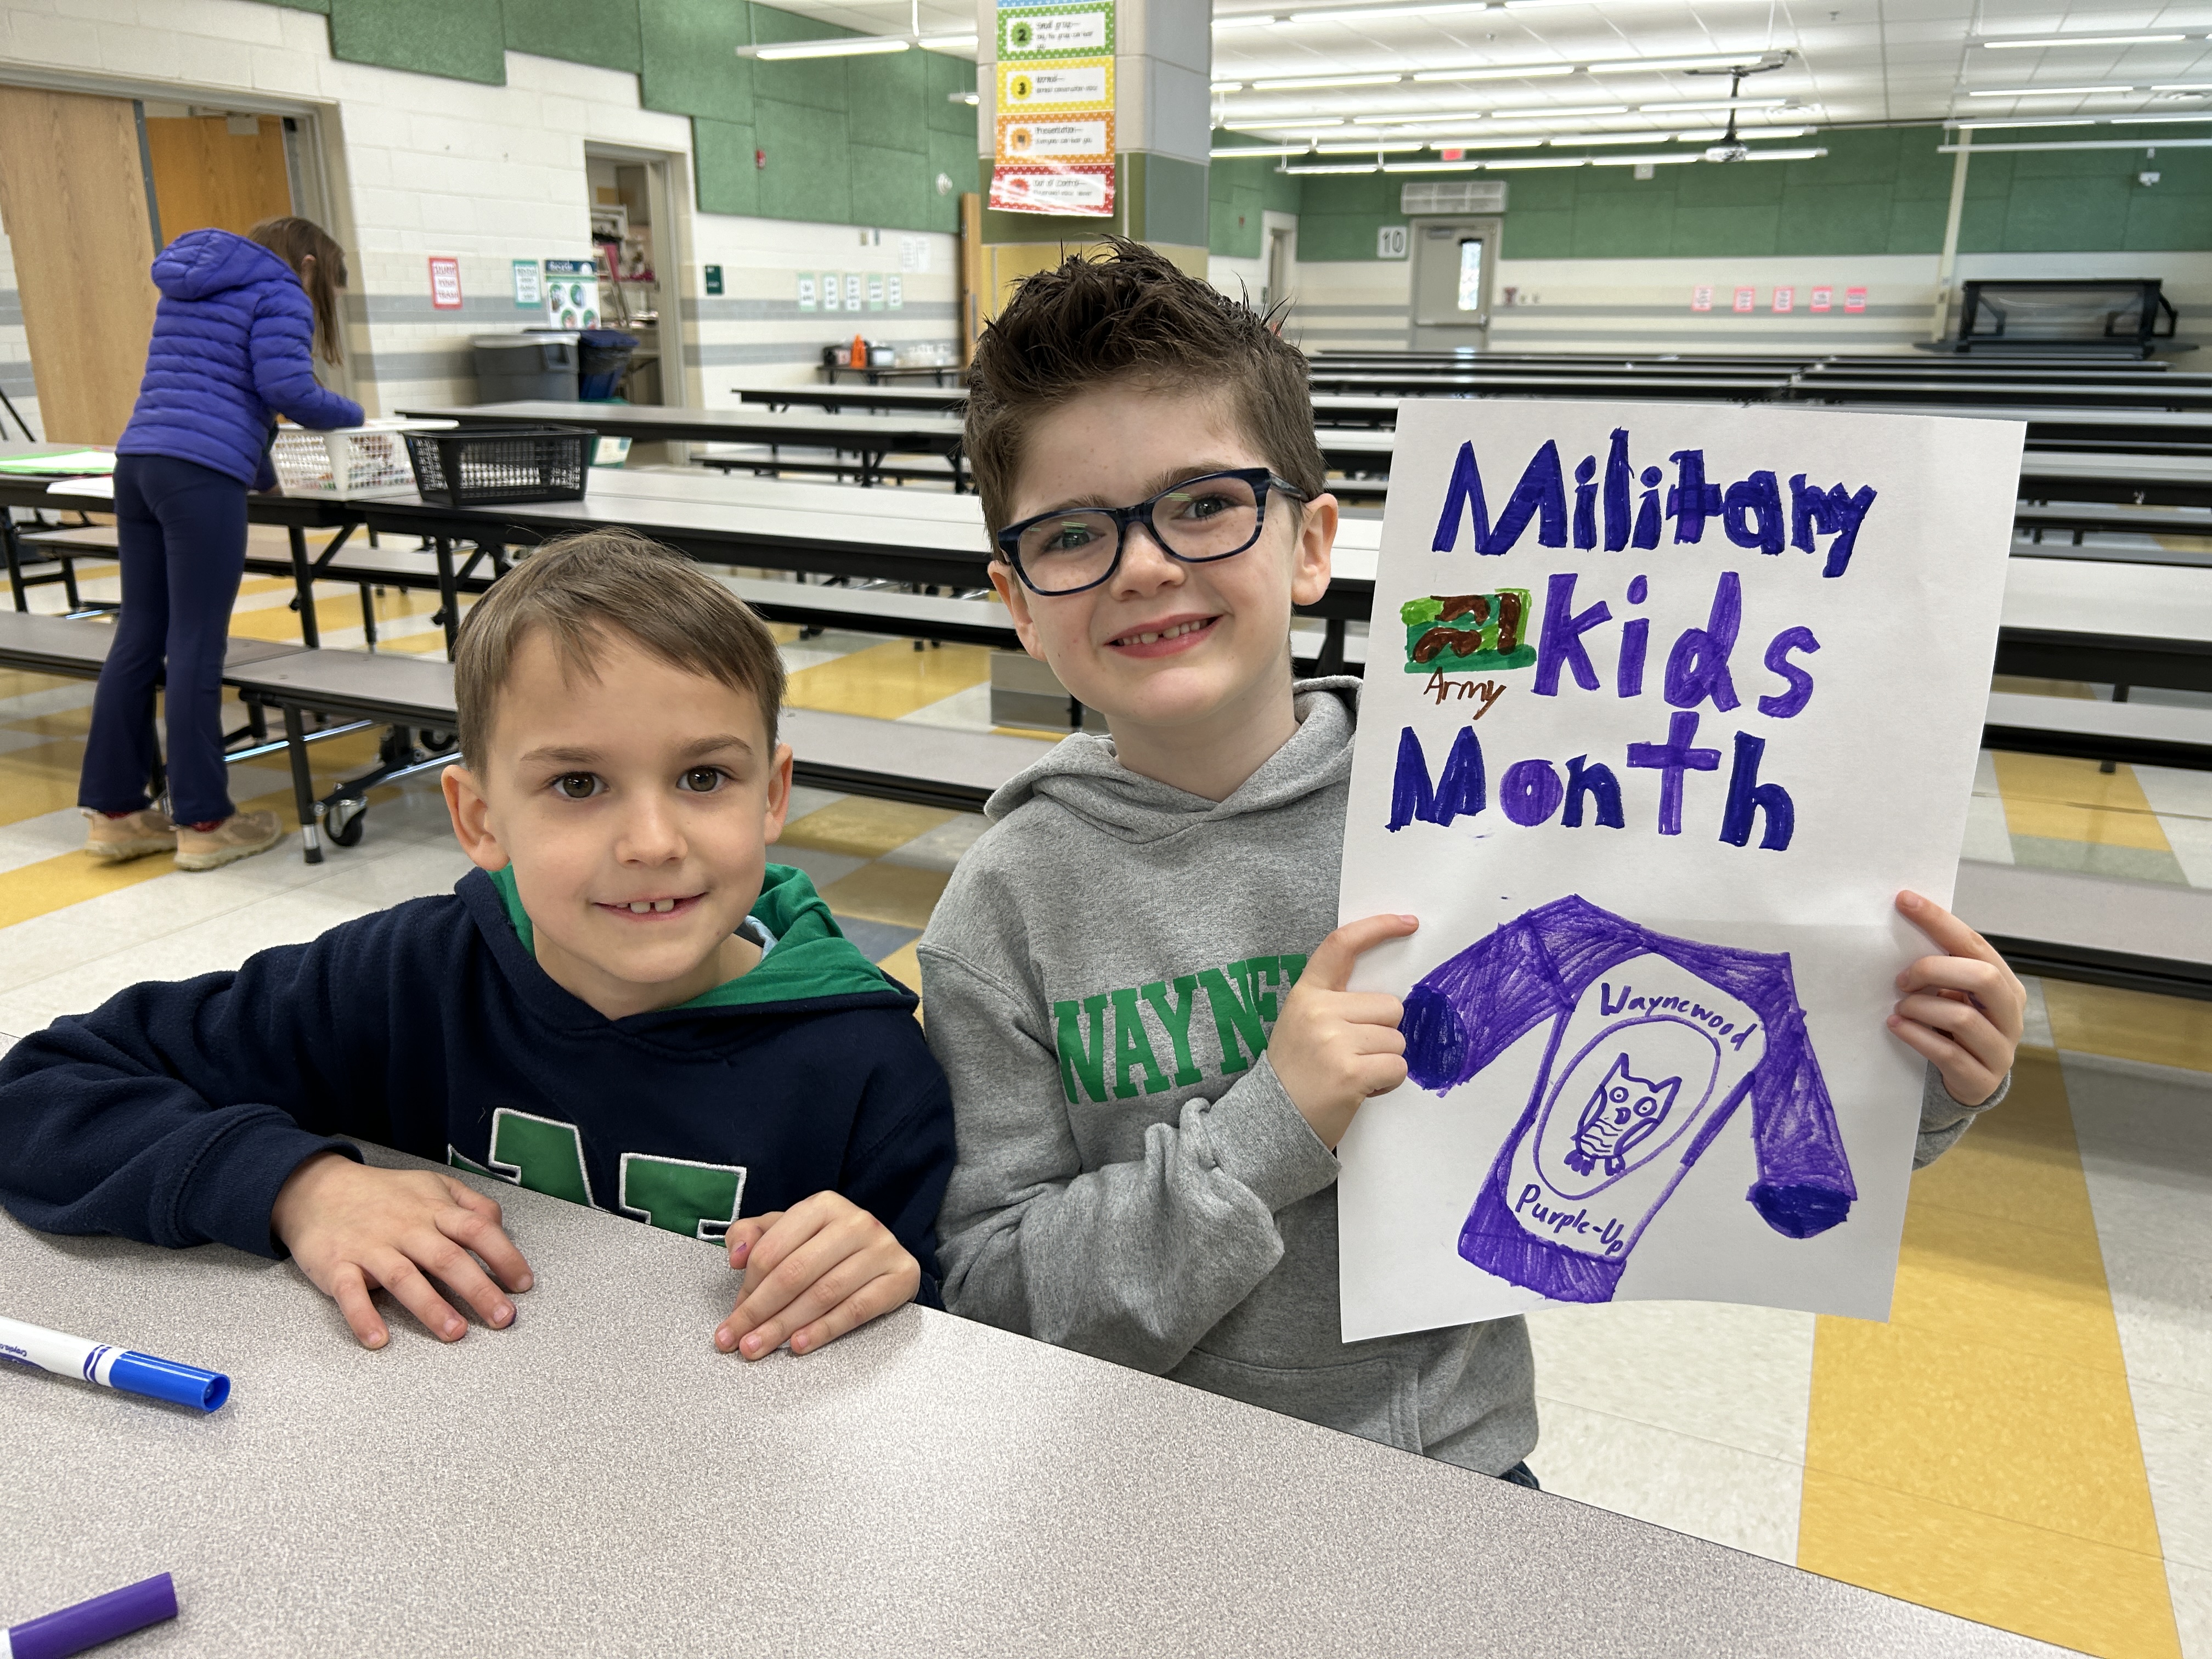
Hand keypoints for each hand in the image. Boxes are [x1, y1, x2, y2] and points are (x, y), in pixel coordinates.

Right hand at [271, 1152, 532, 1348]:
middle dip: (479, 1289)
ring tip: (455, 1332)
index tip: (524, 1283)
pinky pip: (350, 1293)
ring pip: (404, 1277)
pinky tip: (378, 1339)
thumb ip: (469, 1205)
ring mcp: (371, 1247)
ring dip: (431, 1307)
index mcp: (433, 1209)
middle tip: (503, 1318)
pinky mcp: (337, 1266)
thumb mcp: (432, 1186)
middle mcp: (406, 1228)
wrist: (316, 1189)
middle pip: (448, 1258)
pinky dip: (362, 1317)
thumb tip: (498, 1226)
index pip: (477, 1229)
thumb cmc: (384, 1195)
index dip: (504, 1255)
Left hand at [714, 1191, 919, 1359]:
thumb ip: (754, 1235)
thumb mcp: (790, 1230)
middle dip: (759, 1312)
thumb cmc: (831, 1246)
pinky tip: (800, 1343)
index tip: (732, 1315)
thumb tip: (735, 1254)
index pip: (773, 1249)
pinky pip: (856, 1310)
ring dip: (784, 1326)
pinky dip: (824, 1330)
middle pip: (795, 1273)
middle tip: (737, 1338)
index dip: (747, 1287)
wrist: (886, 1254)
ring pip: (823, 1294)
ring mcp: (881, 1249)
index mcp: (822, 1206)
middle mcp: (854, 1222)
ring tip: (759, 1346)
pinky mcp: (900, 1277)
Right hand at [1266, 913, 1420, 1148]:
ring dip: (1384, 1060)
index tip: (1409, 922)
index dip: (1378, 927)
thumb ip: (1339, 1005)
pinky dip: (1387, 1082)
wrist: (1272, 1122)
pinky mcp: (1351, 1072)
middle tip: (1353, 1055)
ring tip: (1352, 1074)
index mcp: (1306, 994)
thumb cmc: (1296, 1074)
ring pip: (1397, 1039)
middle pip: (1390, 1006)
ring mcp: (1334, 1041)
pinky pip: (1397, 1067)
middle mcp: (1319, 1011)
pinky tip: (1361, 1089)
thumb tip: (1393, 1001)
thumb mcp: (1304, 1025)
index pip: (1341, 946)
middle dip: (1383, 1033)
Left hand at [1889, 891, 2024, 1107]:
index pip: (1975, 943)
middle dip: (1934, 970)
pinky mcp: (1982, 1079)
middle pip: (1983, 977)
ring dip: (1921, 1007)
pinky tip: (1896, 1027)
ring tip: (1898, 1008)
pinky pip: (1949, 1053)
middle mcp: (2011, 1014)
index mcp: (2006, 985)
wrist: (1969, 1082)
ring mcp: (2001, 1049)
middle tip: (1901, 979)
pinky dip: (1917, 1036)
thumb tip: (1905, 928)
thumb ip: (1944, 970)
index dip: (1939, 921)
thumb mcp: (1955, 995)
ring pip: (1963, 1017)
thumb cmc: (1955, 1029)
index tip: (1905, 900)